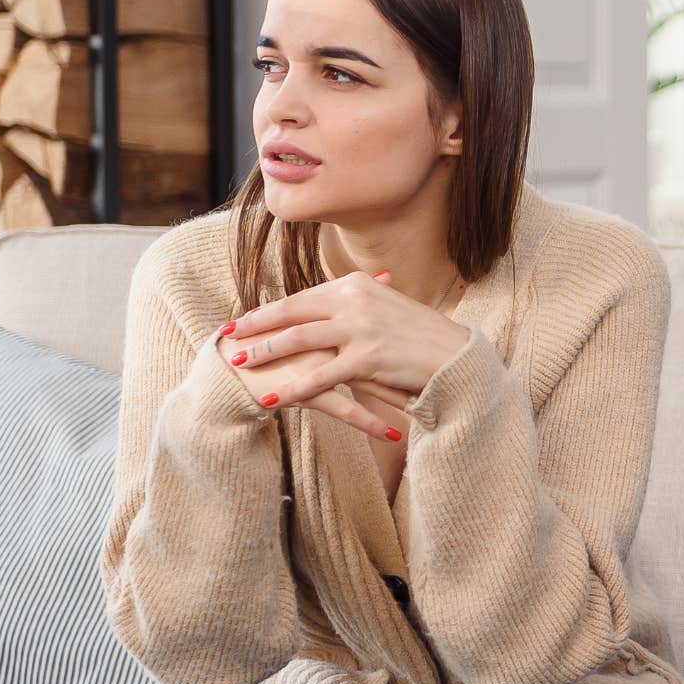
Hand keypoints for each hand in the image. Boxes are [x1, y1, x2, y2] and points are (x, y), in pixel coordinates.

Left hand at [217, 270, 466, 439]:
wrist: (455, 357)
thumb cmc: (422, 336)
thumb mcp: (388, 307)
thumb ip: (356, 304)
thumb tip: (326, 307)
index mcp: (357, 284)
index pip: (303, 296)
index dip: (271, 309)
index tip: (246, 319)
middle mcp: (355, 300)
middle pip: (292, 311)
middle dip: (256, 325)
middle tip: (228, 335)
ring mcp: (361, 328)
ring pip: (299, 339)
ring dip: (265, 352)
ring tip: (240, 363)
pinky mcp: (367, 358)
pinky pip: (321, 375)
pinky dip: (293, 388)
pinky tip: (273, 398)